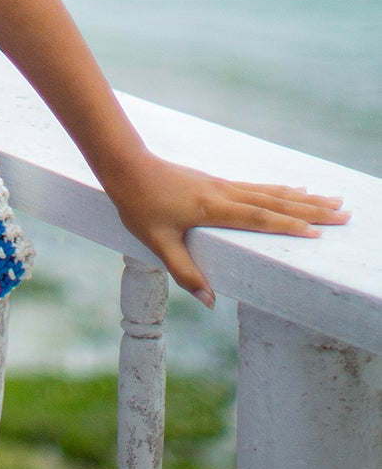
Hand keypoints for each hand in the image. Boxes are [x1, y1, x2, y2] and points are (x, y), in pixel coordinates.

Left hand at [101, 153, 350, 306]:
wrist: (125, 166)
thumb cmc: (139, 204)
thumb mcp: (156, 241)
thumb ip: (184, 271)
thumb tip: (210, 302)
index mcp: (212, 208)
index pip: (258, 219)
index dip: (288, 227)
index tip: (318, 234)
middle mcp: (223, 193)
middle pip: (274, 203)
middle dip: (310, 210)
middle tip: (344, 214)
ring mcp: (221, 185)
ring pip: (269, 192)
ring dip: (302, 198)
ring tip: (332, 200)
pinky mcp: (216, 183)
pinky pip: (256, 187)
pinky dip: (279, 190)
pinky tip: (293, 190)